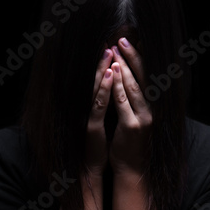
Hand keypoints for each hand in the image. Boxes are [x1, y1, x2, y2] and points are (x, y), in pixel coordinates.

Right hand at [85, 48, 113, 177]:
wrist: (91, 167)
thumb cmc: (101, 145)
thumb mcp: (106, 123)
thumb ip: (109, 106)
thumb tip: (118, 92)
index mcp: (97, 108)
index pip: (102, 82)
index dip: (106, 65)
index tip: (114, 49)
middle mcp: (91, 109)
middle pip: (98, 81)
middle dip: (104, 61)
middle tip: (109, 42)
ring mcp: (90, 116)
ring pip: (97, 88)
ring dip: (102, 69)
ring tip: (108, 51)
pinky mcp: (92, 125)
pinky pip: (99, 104)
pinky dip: (104, 88)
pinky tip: (109, 75)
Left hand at [109, 38, 151, 176]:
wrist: (132, 167)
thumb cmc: (131, 143)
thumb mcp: (137, 119)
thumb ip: (136, 101)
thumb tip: (132, 81)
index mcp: (152, 106)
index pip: (148, 77)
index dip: (140, 59)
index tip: (132, 41)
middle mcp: (151, 109)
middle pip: (143, 77)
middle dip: (132, 57)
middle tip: (122, 39)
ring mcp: (143, 118)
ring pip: (133, 86)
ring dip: (123, 67)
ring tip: (115, 50)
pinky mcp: (132, 126)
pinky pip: (123, 101)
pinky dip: (117, 85)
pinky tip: (112, 72)